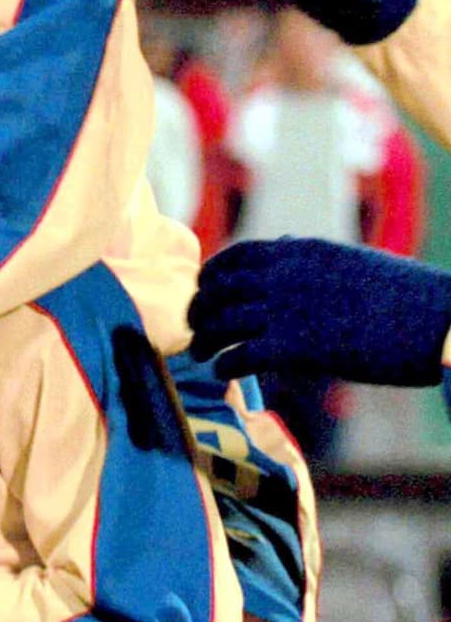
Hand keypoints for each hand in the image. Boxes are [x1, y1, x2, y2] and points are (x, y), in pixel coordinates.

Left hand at [189, 238, 450, 385]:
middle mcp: (283, 275)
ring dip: (203, 341)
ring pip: (219, 324)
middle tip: (195, 327)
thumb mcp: (348, 260)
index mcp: (298, 250)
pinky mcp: (295, 347)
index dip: (210, 277)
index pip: (233, 258)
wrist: (439, 319)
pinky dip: (223, 366)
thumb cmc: (401, 295)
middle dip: (199, 310)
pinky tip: (222, 373)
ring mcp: (286, 309)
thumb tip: (281, 248)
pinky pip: (239, 356)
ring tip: (200, 354)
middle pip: (216, 291)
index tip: (203, 291)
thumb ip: (307, 258)